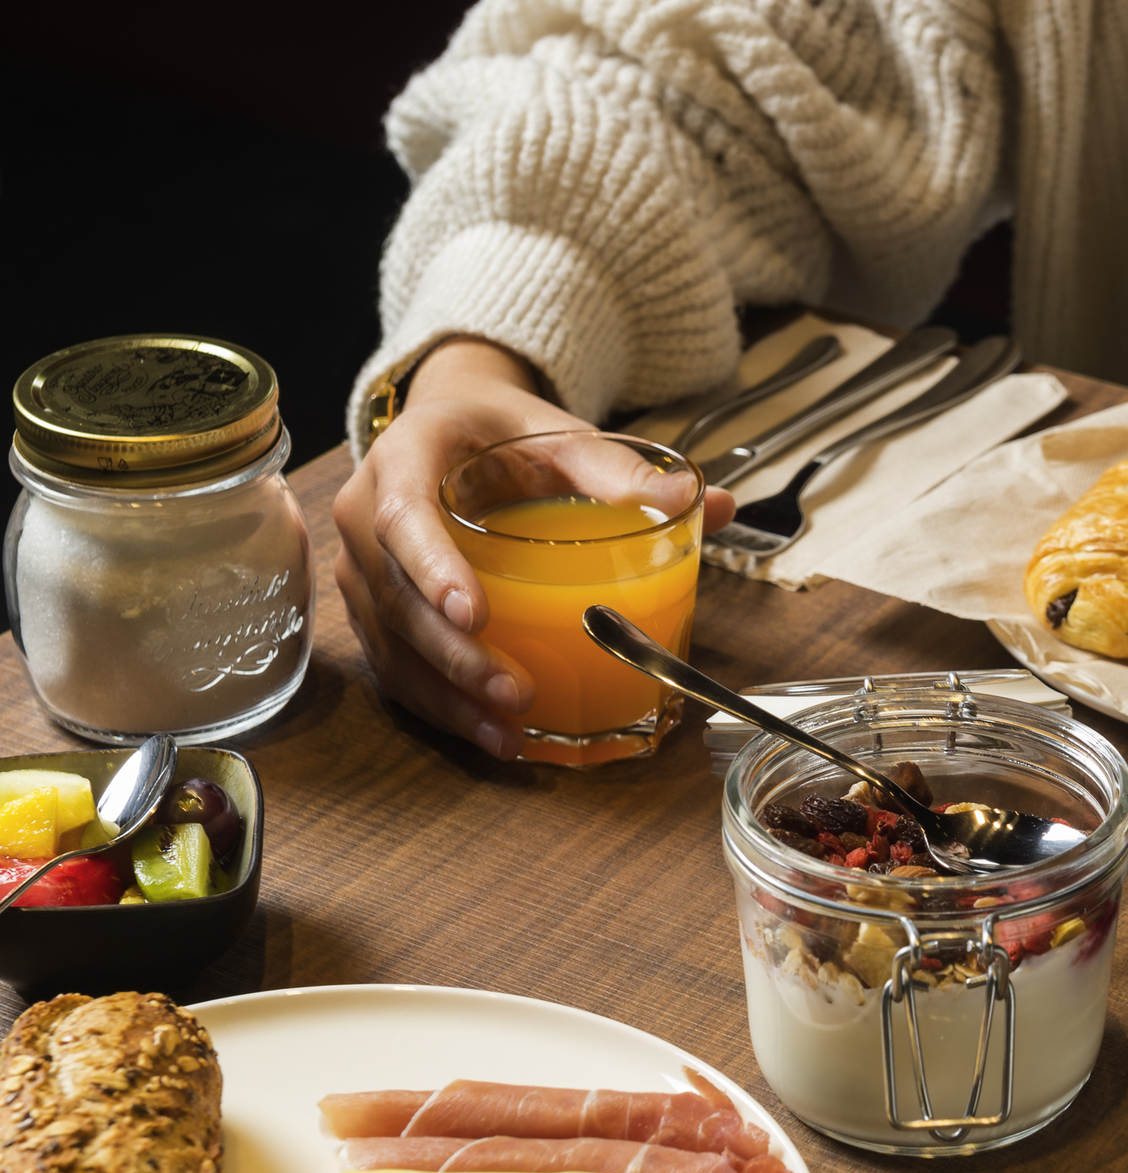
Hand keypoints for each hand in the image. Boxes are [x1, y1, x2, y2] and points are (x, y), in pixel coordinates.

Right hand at [332, 339, 734, 756]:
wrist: (453, 431)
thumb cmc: (505, 436)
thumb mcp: (561, 438)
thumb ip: (624, 472)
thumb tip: (714, 503)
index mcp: (404, 458)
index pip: (404, 516)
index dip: (434, 568)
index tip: (475, 613)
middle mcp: (366, 514)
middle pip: (397, 596)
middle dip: (454, 655)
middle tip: (513, 692)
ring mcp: (364, 570)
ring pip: (393, 643)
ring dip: (449, 694)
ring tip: (507, 732)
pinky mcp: (375, 612)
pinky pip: (397, 667)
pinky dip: (442, 707)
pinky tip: (493, 736)